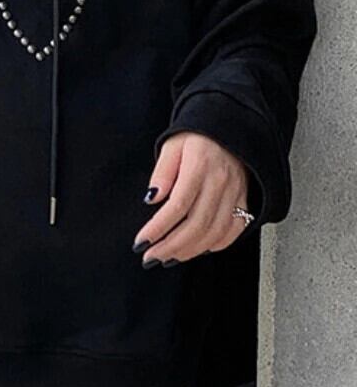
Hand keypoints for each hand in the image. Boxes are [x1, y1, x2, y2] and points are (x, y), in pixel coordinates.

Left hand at [133, 131, 249, 266]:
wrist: (229, 128)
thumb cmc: (196, 138)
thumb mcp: (171, 146)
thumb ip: (162, 173)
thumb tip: (151, 198)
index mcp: (199, 167)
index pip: (177, 206)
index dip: (158, 228)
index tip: (141, 242)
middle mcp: (220, 183)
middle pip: (196, 225)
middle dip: (170, 246)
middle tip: (151, 257)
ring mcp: (236, 193)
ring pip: (214, 232)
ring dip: (190, 251)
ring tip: (168, 258)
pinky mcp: (245, 200)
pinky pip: (234, 230)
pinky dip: (216, 245)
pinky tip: (197, 250)